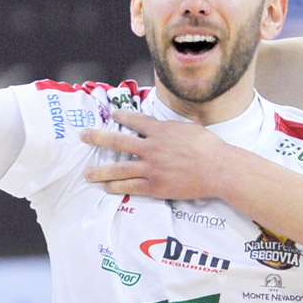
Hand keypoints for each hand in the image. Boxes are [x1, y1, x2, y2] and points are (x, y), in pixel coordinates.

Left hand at [82, 110, 227, 199]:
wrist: (218, 169)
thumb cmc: (209, 148)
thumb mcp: (191, 128)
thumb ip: (174, 127)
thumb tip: (168, 126)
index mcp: (161, 131)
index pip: (136, 121)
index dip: (122, 117)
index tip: (112, 115)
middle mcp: (152, 148)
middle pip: (118, 143)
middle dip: (98, 138)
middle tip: (84, 136)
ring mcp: (152, 169)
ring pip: (120, 169)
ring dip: (101, 171)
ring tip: (88, 173)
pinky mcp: (156, 187)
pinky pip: (131, 187)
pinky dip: (117, 187)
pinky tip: (106, 187)